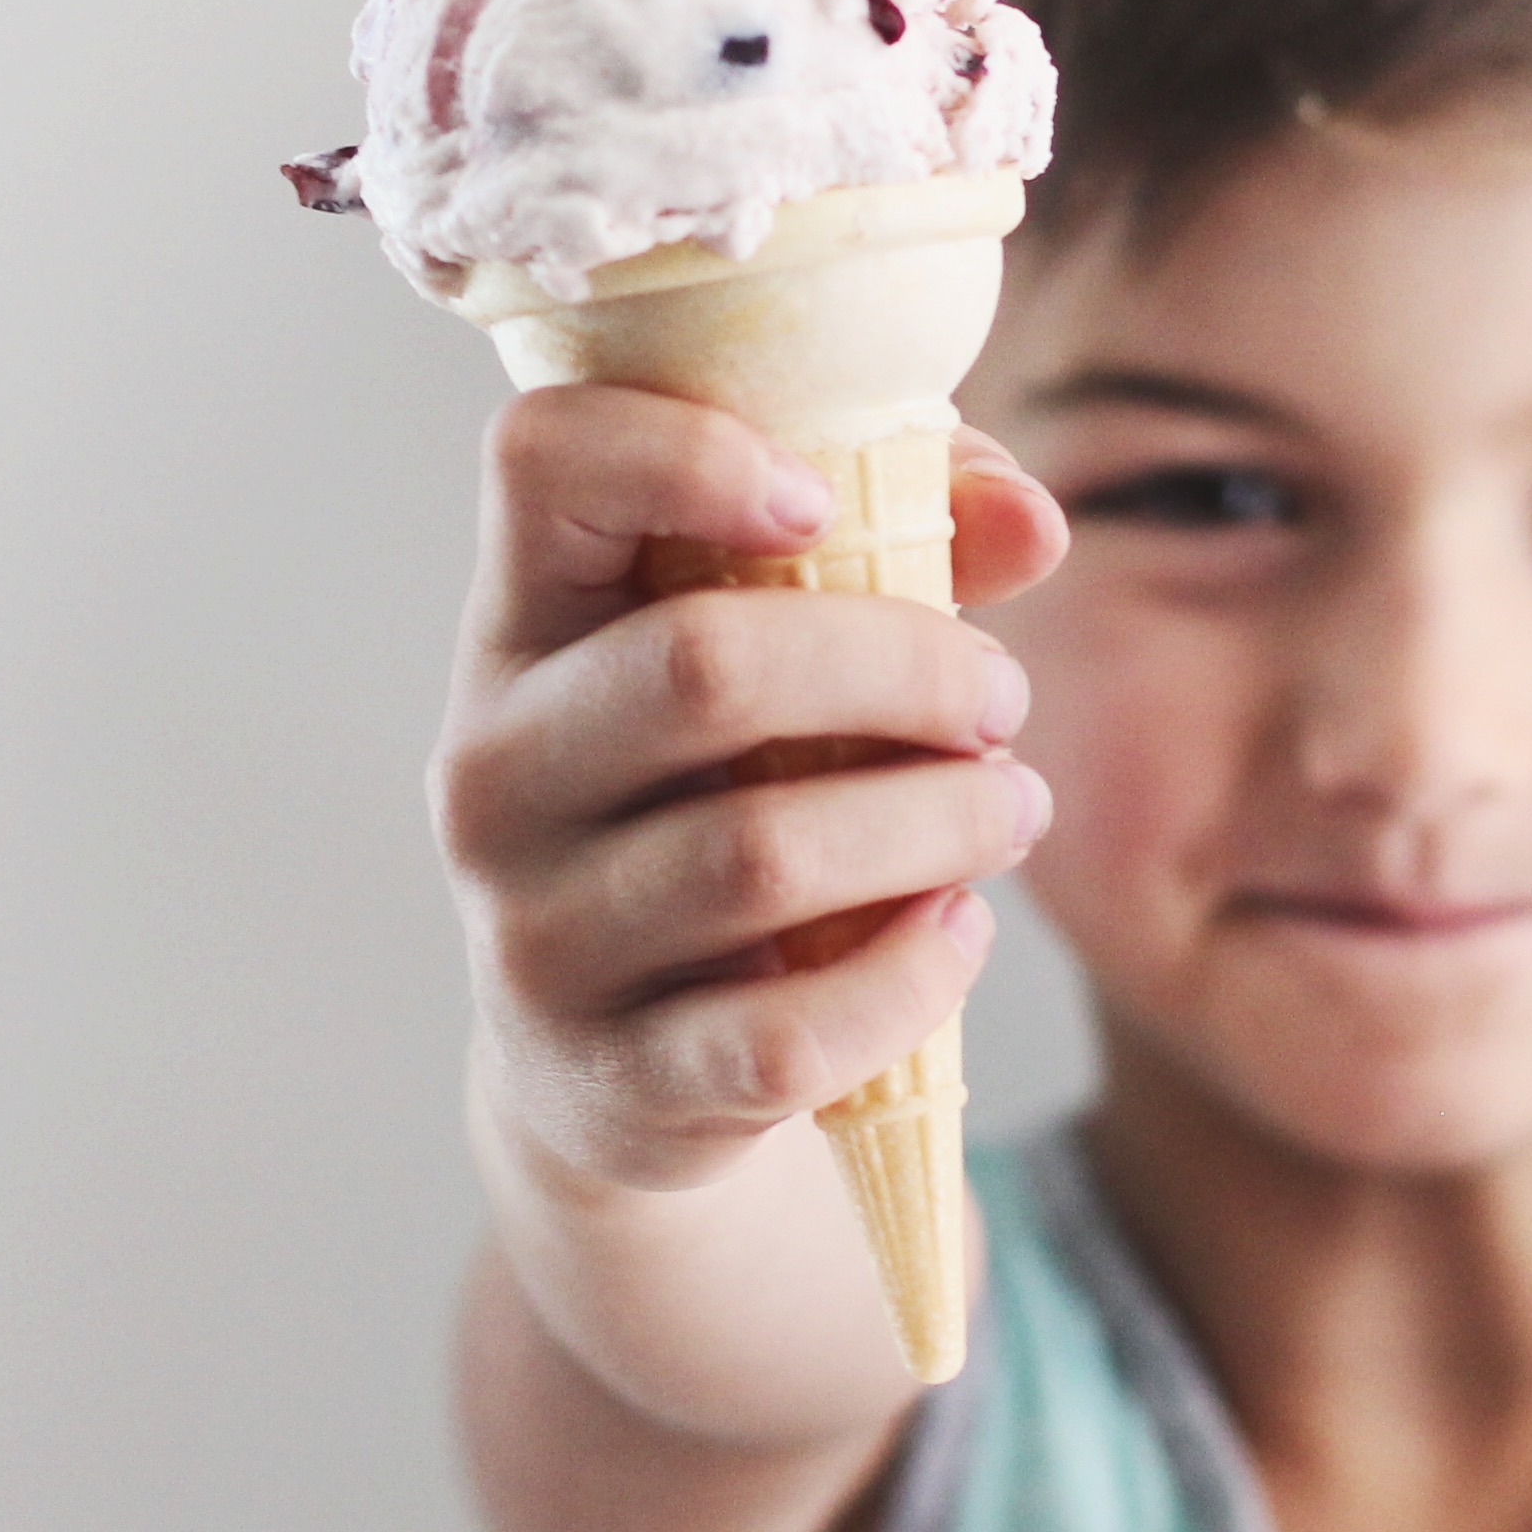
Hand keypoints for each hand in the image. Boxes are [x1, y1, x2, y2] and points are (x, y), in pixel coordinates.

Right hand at [433, 385, 1068, 1194]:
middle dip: (903, 667)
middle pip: (704, 667)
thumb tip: (1035, 524)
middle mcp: (496, 774)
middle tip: (1001, 694)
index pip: (539, 465)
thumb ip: (905, 545)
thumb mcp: (775, 656)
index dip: (682, 449)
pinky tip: (960, 931)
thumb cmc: (718, 796)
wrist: (608, 1072)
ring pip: (764, 853)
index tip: (821, 499)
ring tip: (1013, 809)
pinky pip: (792, 1032)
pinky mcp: (619, 1082)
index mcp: (522, 627)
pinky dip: (913, 975)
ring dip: (939, 821)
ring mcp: (537, 940)